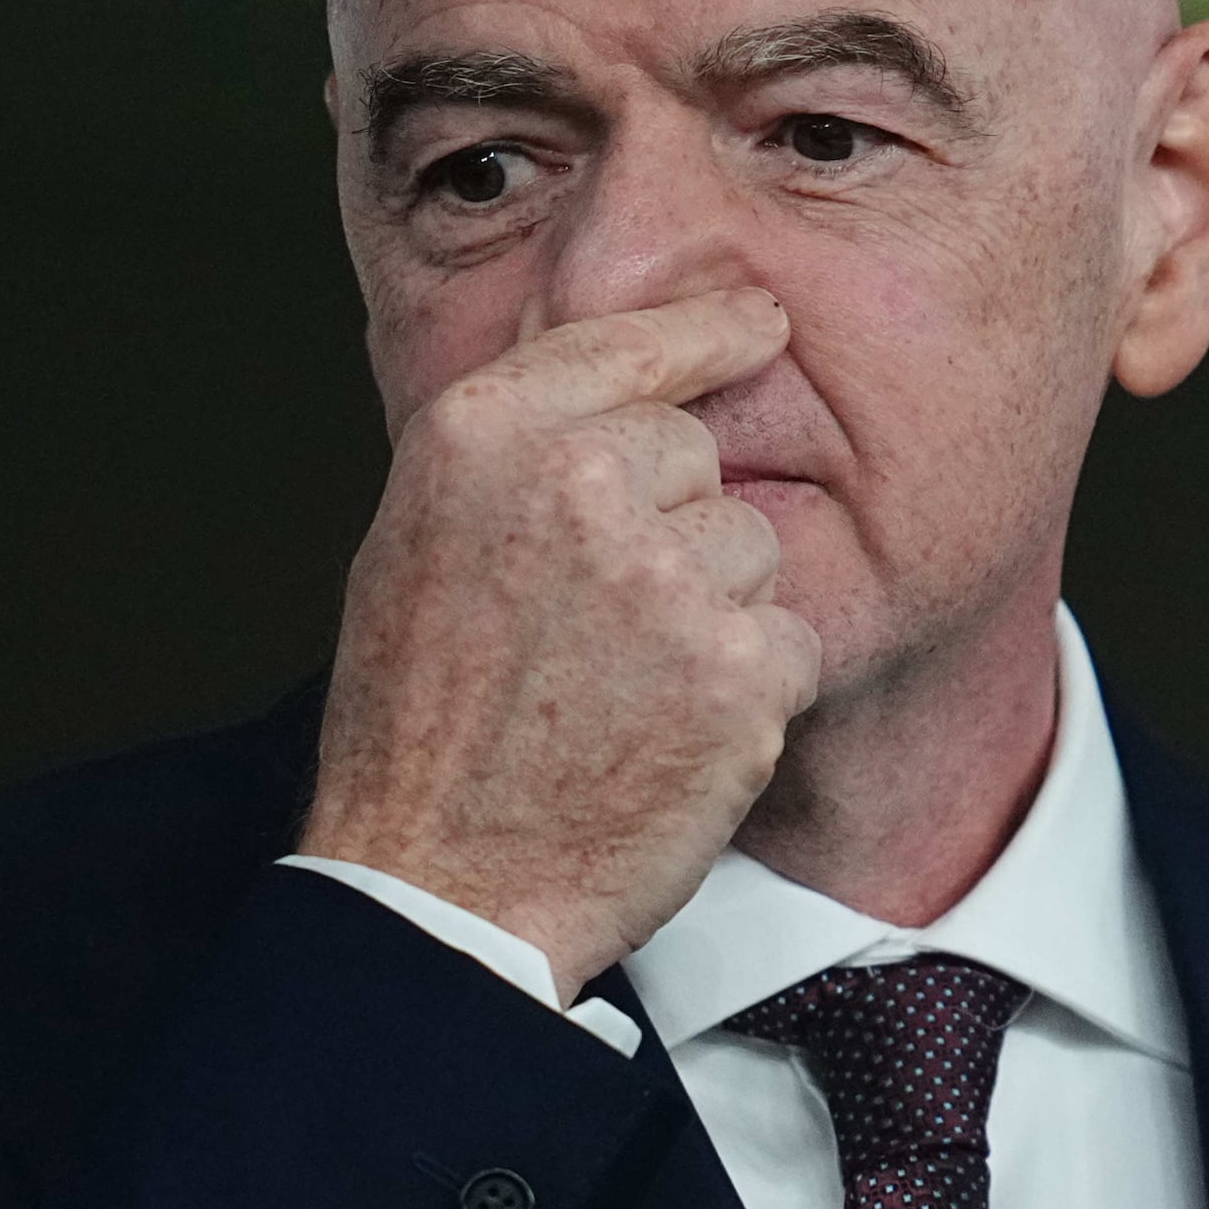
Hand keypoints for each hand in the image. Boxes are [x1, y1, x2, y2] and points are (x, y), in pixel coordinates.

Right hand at [300, 290, 828, 998]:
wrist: (438, 884)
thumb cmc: (420, 723)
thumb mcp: (419, 540)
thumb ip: (517, 453)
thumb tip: (625, 387)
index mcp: (484, 435)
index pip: (632, 342)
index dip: (706, 332)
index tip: (757, 324)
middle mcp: (577, 483)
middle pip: (699, 453)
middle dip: (673, 524)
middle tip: (596, 627)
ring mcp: (665, 576)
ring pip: (751, 547)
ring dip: (713, 612)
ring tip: (621, 689)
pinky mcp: (736, 670)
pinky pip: (789, 639)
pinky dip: (749, 694)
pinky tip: (668, 738)